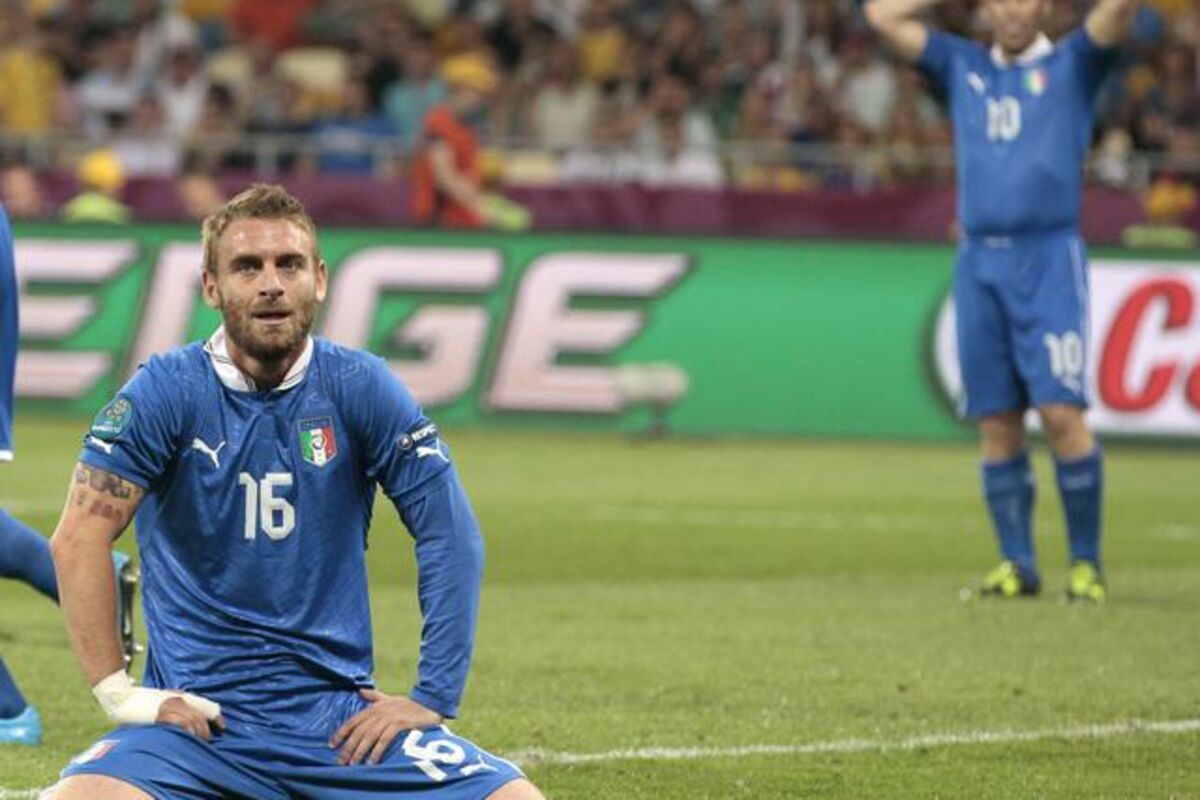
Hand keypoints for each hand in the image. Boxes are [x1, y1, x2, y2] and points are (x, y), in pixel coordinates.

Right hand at [93, 669, 223, 737]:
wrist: (120, 697)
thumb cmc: (139, 700)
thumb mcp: (161, 700)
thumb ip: (174, 707)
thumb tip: (187, 720)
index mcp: (178, 695)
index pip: (205, 704)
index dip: (216, 716)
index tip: (223, 726)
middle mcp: (176, 698)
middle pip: (199, 715)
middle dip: (207, 729)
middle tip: (209, 740)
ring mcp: (168, 706)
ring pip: (192, 720)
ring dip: (199, 733)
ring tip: (201, 742)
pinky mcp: (159, 715)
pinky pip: (179, 723)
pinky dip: (187, 731)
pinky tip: (188, 738)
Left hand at [330, 689, 442, 765]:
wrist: (430, 705)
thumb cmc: (409, 705)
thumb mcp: (390, 698)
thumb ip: (374, 696)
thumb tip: (359, 690)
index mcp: (375, 706)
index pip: (354, 720)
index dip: (341, 732)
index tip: (332, 744)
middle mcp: (380, 711)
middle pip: (360, 731)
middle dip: (349, 747)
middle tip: (341, 761)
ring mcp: (390, 717)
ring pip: (370, 736)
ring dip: (360, 751)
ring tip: (353, 764)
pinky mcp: (400, 724)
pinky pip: (385, 739)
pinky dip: (377, 751)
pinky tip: (372, 761)